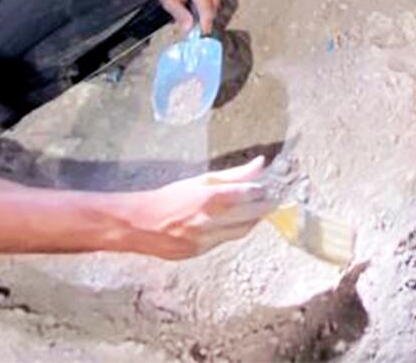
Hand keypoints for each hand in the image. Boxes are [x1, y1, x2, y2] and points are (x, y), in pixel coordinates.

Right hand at [121, 157, 276, 258]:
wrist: (140, 224)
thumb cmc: (170, 197)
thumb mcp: (201, 180)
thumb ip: (234, 174)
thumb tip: (260, 164)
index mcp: (210, 199)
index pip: (248, 195)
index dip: (262, 191)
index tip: (270, 186)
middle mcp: (209, 221)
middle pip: (250, 215)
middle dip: (265, 207)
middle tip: (274, 199)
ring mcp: (205, 240)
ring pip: (241, 232)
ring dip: (253, 220)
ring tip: (258, 210)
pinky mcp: (200, 252)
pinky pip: (225, 241)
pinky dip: (234, 231)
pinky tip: (236, 223)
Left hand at [152, 0, 224, 32]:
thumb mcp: (169, 0)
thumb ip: (180, 15)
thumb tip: (190, 30)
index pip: (208, 14)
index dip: (204, 28)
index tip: (199, 39)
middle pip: (213, 11)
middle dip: (203, 20)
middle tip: (191, 24)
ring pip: (216, 6)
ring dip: (206, 12)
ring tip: (192, 8)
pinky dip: (209, 4)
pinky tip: (198, 1)